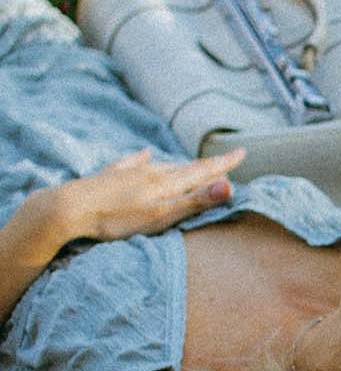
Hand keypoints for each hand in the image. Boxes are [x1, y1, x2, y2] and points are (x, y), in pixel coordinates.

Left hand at [43, 148, 245, 243]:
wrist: (68, 209)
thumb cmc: (117, 218)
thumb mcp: (162, 215)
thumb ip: (196, 201)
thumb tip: (230, 185)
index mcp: (166, 184)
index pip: (202, 171)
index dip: (223, 164)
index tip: (242, 151)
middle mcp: (151, 173)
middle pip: (185, 168)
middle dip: (207, 166)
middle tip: (224, 163)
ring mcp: (129, 173)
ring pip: (162, 166)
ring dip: (181, 165)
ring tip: (193, 165)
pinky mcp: (110, 176)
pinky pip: (132, 162)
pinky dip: (143, 158)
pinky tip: (145, 153)